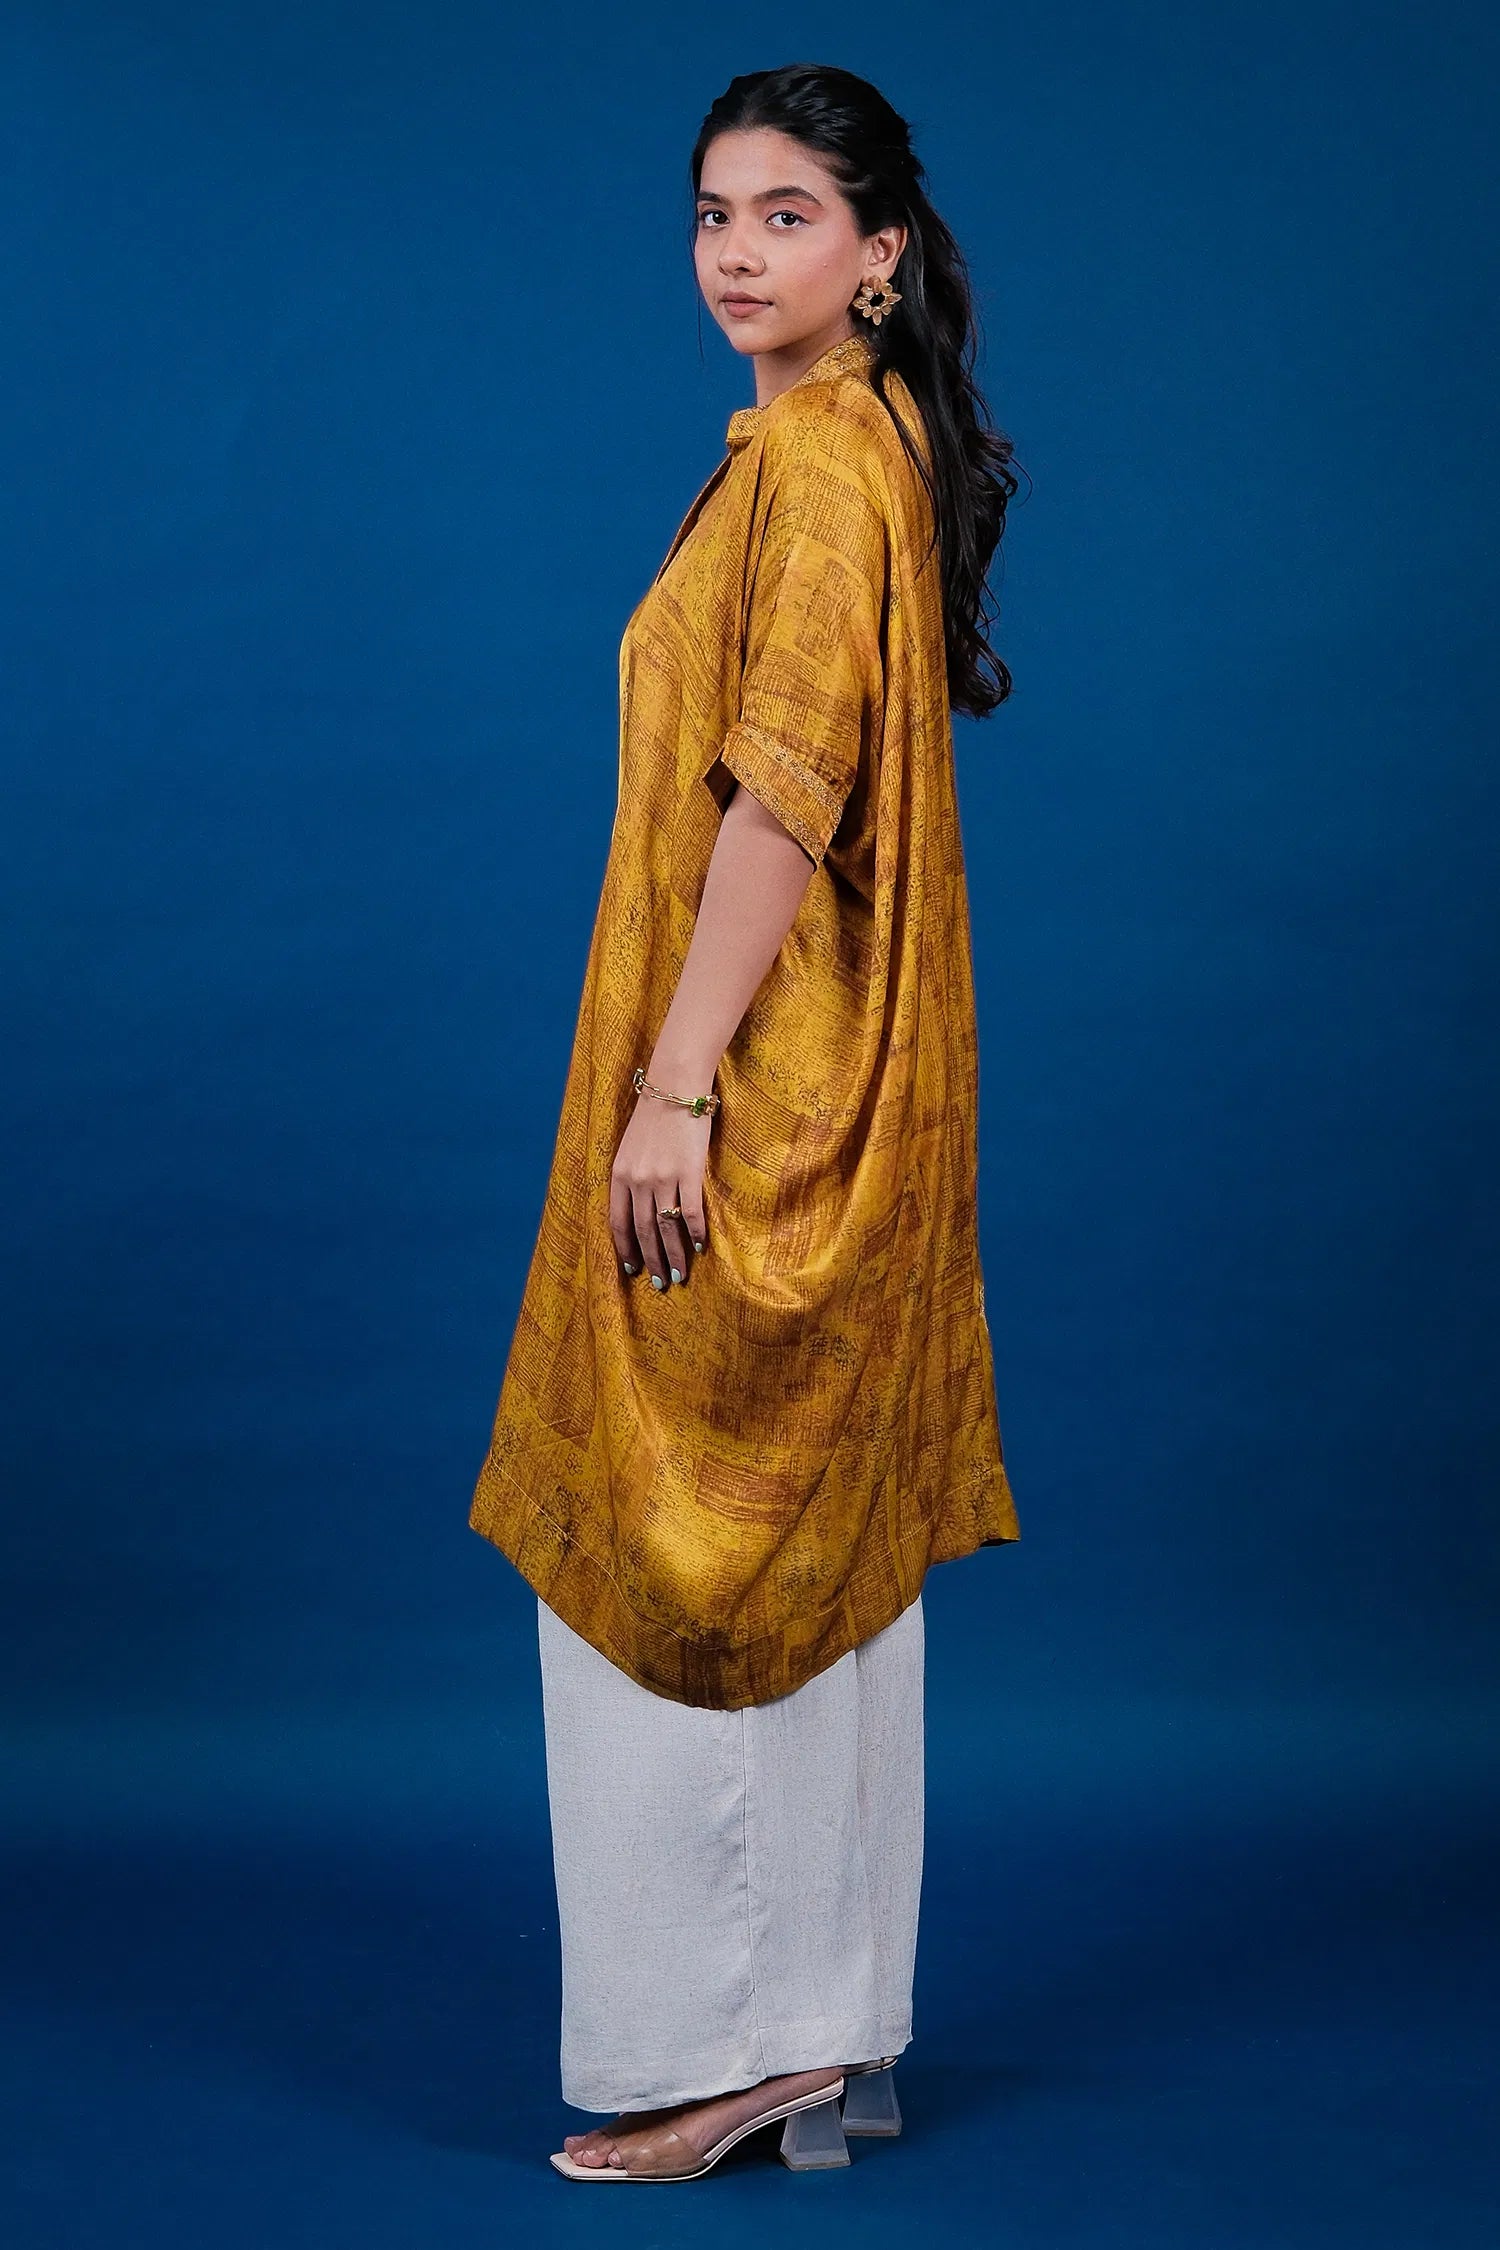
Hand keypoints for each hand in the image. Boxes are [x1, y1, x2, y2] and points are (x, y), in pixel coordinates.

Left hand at [609, 1082, 710, 1287]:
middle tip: (661, 1283)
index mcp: (620, 1175)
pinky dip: (695, 1233)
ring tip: (679, 1274)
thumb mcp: (630, 1148)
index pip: (618, 1222)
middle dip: (651, 1260)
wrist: (676, 1086)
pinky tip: (699, 1246)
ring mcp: (663, 1177)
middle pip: (643, 1231)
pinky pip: (691, 1212)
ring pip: (667, 1227)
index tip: (632, 1268)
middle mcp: (638, 1180)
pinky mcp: (689, 1171)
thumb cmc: (655, 1116)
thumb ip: (631, 1178)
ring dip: (674, 1255)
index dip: (625, 1248)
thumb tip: (638, 1210)